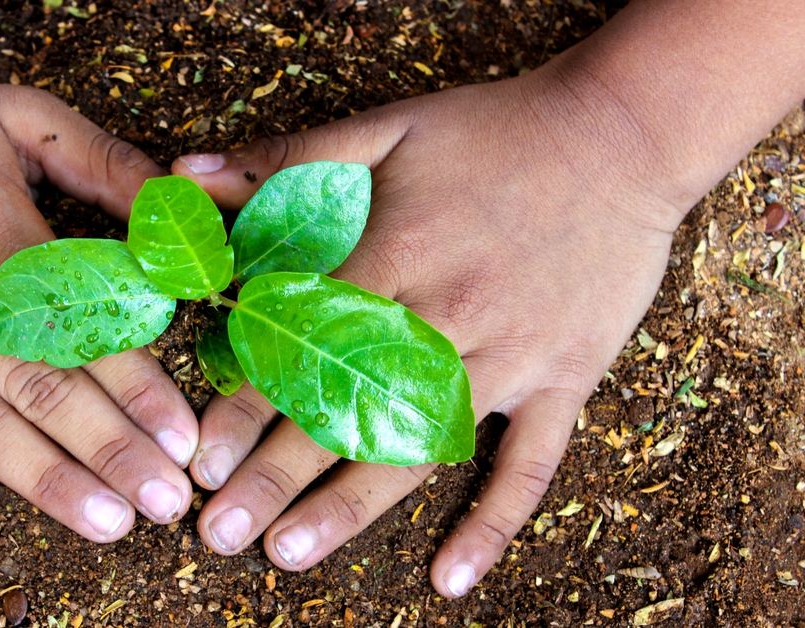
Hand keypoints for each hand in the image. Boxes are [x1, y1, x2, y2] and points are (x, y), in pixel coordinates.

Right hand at [0, 68, 199, 542]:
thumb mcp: (24, 117)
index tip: (181, 438)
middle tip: (163, 501)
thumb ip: (106, 163)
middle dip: (106, 447)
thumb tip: (177, 215)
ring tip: (107, 521)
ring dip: (46, 477)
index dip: (135, 383)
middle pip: (36, 381)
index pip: (78, 319)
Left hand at [172, 63, 688, 595]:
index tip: (201, 458)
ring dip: (351, 508)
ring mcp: (513, 356)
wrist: (624, 134)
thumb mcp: (387, 127)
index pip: (304, 345)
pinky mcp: (565, 378)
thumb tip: (187, 177)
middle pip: (350, 411)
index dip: (247, 405)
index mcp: (398, 256)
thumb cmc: (495, 131)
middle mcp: (449, 318)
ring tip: (288, 554)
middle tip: (217, 532)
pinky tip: (449, 577)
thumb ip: (288, 158)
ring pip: (422, 449)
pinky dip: (494, 523)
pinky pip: (532, 464)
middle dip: (277, 476)